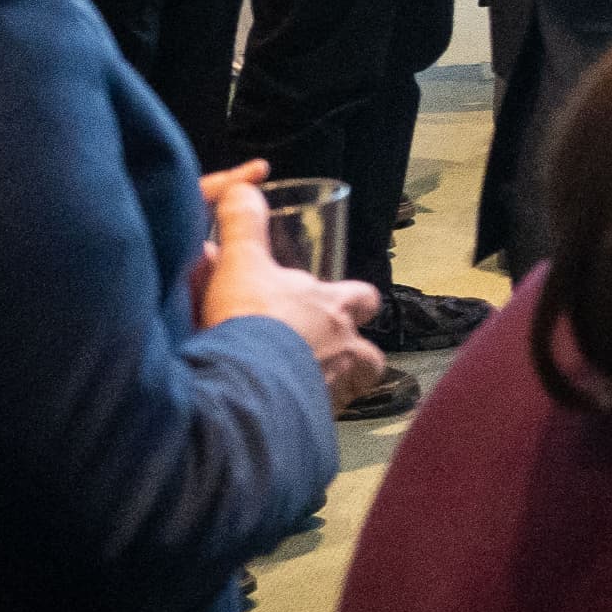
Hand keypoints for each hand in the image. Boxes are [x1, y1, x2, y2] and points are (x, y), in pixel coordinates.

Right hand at [193, 164, 385, 406]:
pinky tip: (281, 421)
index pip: (363, 298)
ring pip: (349, 390)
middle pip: (369, 353)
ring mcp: (335, 390)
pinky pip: (320, 423)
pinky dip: (305, 420)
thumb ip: (244, 225)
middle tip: (320, 356)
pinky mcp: (317, 424)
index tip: (337, 304)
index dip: (352, 301)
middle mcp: (346, 348)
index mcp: (333, 307)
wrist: (245, 382)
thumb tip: (242, 186)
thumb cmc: (249, 317)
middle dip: (352, 353)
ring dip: (331, 388)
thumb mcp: (243, 262)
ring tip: (300, 392)